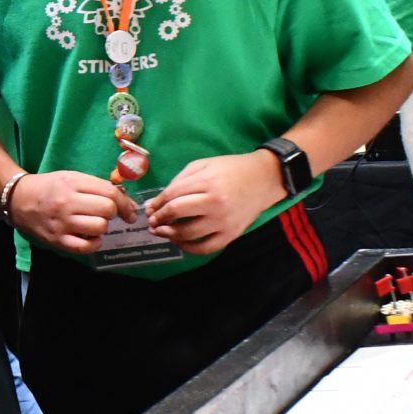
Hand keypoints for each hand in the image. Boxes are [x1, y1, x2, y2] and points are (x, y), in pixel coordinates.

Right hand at [8, 170, 134, 254]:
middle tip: (106, 214)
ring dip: (102, 227)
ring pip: (100, 227)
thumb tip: (125, 201)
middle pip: (107, 210)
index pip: (109, 192)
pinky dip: (94, 243)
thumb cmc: (49, 187)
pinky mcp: (57, 240)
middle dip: (113, 213)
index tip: (129, 211)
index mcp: (73, 183)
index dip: (125, 203)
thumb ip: (96, 186)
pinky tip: (90, 237)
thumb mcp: (71, 177)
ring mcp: (62, 223)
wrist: (18, 200)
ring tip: (94, 223)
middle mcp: (67, 202)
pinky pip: (86, 247)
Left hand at [146, 151, 287, 257]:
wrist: (264, 179)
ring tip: (161, 231)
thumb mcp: (203, 165)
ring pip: (188, 233)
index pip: (173, 195)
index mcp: (207, 182)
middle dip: (159, 218)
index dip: (156, 203)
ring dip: (169, 234)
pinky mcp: (231, 235)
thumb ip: (179, 181)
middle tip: (151, 221)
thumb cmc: (231, 169)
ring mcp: (224, 221)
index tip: (148, 208)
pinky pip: (205, 248)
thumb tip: (155, 202)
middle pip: (177, 213)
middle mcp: (215, 202)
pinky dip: (188, 248)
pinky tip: (179, 242)